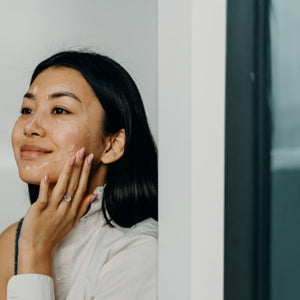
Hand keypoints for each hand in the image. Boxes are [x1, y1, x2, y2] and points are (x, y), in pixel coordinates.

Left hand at [17, 147, 96, 275]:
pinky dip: (45, 187)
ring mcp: (52, 210)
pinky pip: (43, 198)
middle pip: (74, 185)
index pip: (81, 187)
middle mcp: (65, 208)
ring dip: (67, 173)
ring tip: (71, 158)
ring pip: (61, 189)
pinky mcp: (38, 212)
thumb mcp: (73, 222)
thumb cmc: (54, 234)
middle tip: (83, 152)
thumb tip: (93, 195)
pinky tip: (46, 175)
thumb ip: (82, 207)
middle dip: (79, 167)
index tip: (89, 159)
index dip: (86, 172)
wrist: (38, 249)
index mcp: (73, 209)